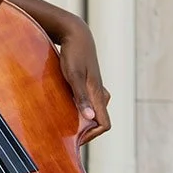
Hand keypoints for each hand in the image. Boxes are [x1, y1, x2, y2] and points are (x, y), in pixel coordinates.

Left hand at [57, 17, 111, 142]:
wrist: (76, 34)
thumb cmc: (73, 54)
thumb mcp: (73, 75)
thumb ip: (81, 96)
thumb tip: (90, 118)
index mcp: (98, 93)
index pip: (105, 124)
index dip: (93, 135)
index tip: (76, 137)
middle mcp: (100, 92)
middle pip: (102, 120)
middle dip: (89, 130)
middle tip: (69, 133)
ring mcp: (95, 87)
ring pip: (97, 111)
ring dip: (85, 119)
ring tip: (68, 122)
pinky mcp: (89, 82)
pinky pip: (91, 102)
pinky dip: (83, 108)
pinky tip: (67, 106)